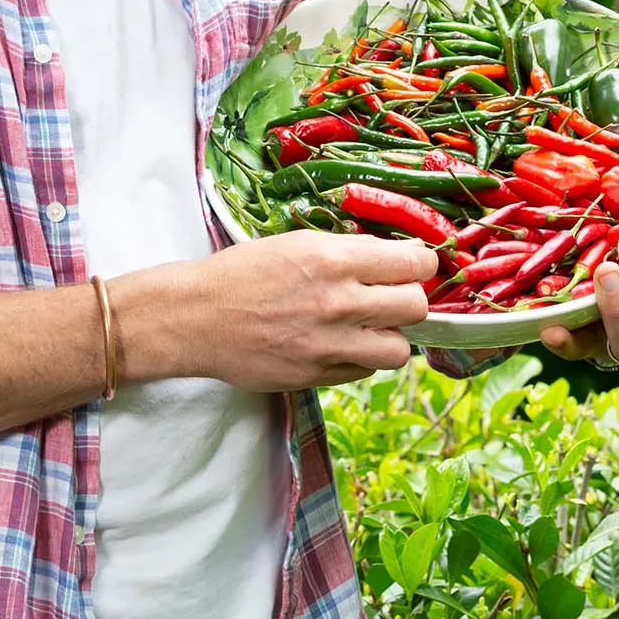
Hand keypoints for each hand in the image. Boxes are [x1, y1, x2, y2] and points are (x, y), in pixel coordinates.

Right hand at [182, 230, 436, 390]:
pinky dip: (361, 358)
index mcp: (333, 259)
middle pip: (416, 307)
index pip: (413, 263)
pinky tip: (340, 343)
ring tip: (370, 327)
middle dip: (410, 299)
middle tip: (393, 295)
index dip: (421, 264)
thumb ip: (346, 251)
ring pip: (400, 350)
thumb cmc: (242, 272)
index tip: (416, 265)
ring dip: (390, 337)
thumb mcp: (296, 242)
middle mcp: (339, 302)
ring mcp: (330, 344)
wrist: (197, 316)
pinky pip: (365, 371)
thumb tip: (391, 257)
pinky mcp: (318, 376)